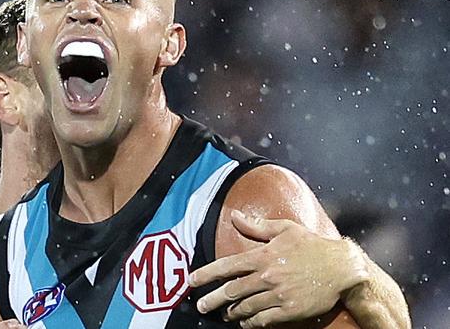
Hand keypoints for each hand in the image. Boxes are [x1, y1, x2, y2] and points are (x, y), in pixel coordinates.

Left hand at [189, 210, 368, 327]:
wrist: (341, 267)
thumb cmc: (312, 245)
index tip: (192, 281)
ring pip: (246, 307)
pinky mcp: (290, 311)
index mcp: (263, 255)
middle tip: (201, 306)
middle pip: (232, 291)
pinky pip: (264, 320)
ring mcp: (278, 295)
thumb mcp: (284, 229)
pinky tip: (245, 323)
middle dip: (212, 299)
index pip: (227, 266)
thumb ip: (256, 225)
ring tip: (224, 314)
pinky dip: (251, 323)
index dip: (207, 274)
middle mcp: (267, 276)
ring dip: (232, 312)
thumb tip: (234, 216)